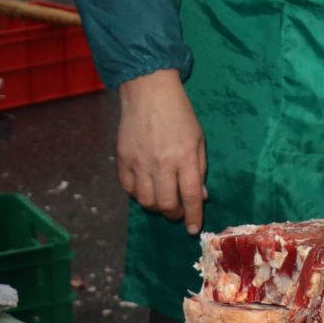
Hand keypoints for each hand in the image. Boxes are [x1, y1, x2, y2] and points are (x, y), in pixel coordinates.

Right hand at [116, 69, 207, 234]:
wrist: (149, 93)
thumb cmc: (180, 115)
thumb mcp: (198, 140)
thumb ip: (199, 169)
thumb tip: (201, 196)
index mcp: (185, 158)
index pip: (190, 196)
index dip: (193, 216)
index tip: (194, 229)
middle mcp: (161, 164)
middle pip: (166, 204)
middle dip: (174, 214)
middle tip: (178, 213)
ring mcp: (139, 163)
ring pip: (145, 201)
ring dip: (156, 207)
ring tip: (163, 201)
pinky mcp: (122, 160)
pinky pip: (128, 189)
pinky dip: (137, 194)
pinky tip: (145, 188)